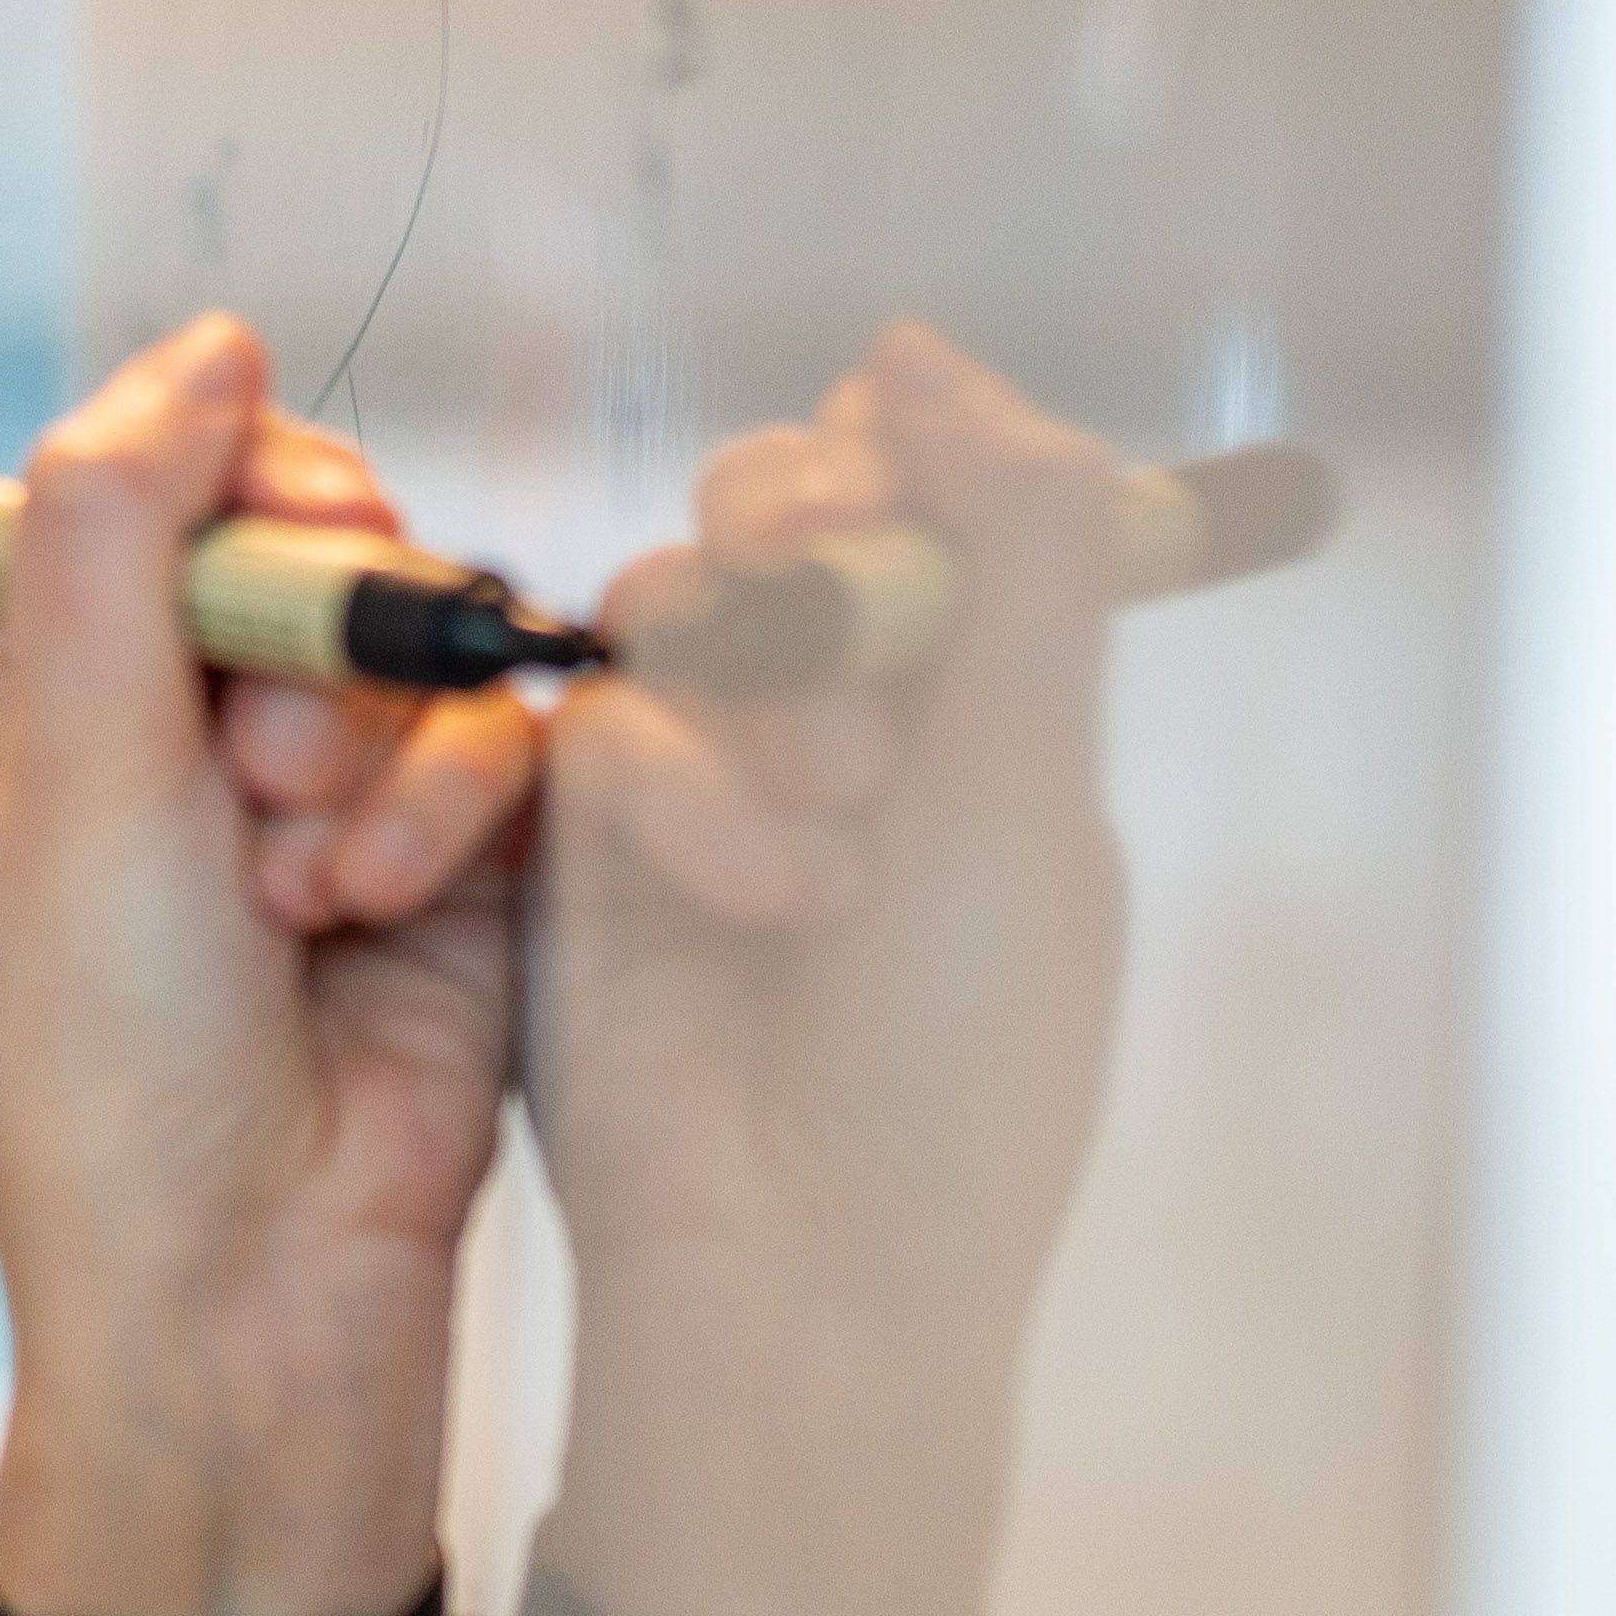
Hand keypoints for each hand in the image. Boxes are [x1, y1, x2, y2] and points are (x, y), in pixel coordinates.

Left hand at [0, 314, 540, 1615]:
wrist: (249, 1288)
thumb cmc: (114, 1072)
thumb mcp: (74, 778)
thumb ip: (119, 538)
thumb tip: (195, 348)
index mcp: (53, 699)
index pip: (152, 485)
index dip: (225, 483)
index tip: (260, 532)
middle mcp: (191, 731)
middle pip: (308, 535)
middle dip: (311, 627)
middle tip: (266, 760)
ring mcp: (330, 794)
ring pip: (416, 638)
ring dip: (369, 751)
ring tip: (307, 893)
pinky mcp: (462, 860)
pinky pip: (499, 740)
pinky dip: (448, 812)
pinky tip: (382, 915)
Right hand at [524, 323, 1132, 1615]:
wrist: (805, 1267)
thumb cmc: (957, 1069)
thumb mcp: (1032, 785)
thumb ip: (1007, 546)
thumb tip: (921, 348)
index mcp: (986, 690)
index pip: (926, 475)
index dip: (908, 466)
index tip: (915, 547)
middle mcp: (842, 709)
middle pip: (781, 499)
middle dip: (811, 552)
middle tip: (850, 659)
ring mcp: (706, 772)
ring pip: (679, 598)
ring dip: (763, 698)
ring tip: (836, 846)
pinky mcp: (584, 842)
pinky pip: (603, 721)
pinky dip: (687, 795)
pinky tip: (764, 901)